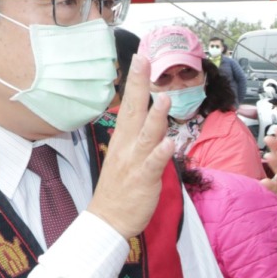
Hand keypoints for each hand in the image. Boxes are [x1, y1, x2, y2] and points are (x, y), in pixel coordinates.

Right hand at [87, 57, 175, 238]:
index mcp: (122, 139)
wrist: (107, 219)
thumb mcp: (127, 156)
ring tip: (164, 97)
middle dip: (138, 85)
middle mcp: (127, 146)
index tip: (139, 58)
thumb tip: (155, 120)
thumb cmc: (119, 188)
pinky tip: (170, 142)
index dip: (134, 82)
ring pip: (146, 135)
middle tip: (142, 61)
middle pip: (133, 111)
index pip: (129, 105)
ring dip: (155, 116)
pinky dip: (161, 153)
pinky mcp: (143, 179)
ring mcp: (134, 161)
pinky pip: (153, 164)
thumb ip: (142, 137)